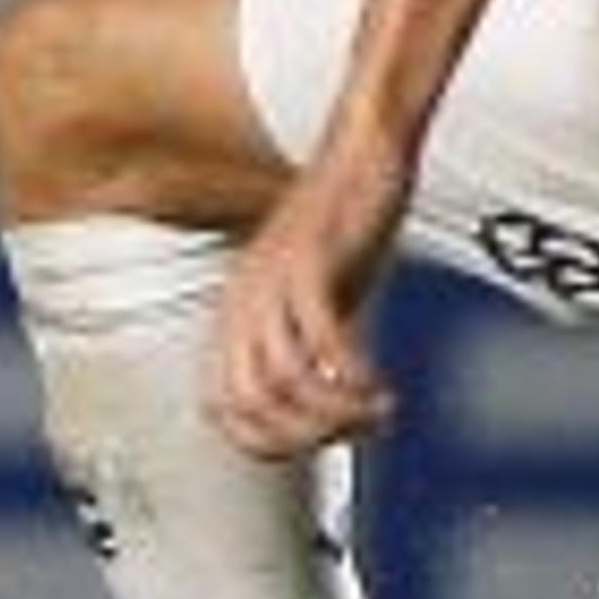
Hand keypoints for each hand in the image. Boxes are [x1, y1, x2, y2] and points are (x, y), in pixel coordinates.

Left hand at [208, 134, 415, 459]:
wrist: (361, 155)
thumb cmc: (341, 227)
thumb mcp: (311, 300)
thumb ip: (301, 350)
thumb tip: (315, 413)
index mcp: (234, 314)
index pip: (219, 407)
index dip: (264, 442)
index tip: (313, 443)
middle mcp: (244, 300)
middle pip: (247, 403)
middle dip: (304, 435)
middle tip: (353, 432)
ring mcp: (272, 280)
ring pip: (283, 380)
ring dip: (334, 413)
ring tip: (376, 412)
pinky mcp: (311, 261)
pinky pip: (321, 339)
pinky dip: (352, 377)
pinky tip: (380, 385)